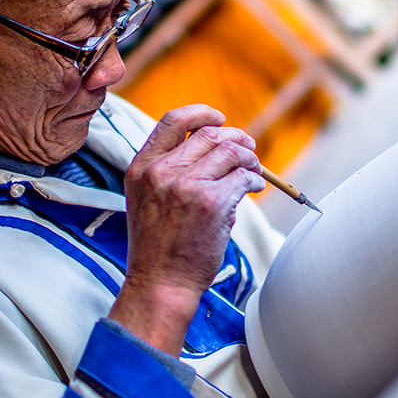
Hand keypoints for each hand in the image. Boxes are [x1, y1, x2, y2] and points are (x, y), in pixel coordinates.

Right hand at [107, 104, 263, 354]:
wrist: (160, 284)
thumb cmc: (158, 247)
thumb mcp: (147, 199)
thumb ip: (169, 170)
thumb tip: (214, 148)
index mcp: (142, 167)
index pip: (172, 120)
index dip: (201, 112)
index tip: (219, 118)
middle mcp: (161, 171)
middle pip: (209, 134)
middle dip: (236, 137)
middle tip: (249, 148)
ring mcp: (186, 185)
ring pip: (231, 151)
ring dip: (250, 158)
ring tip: (255, 170)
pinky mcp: (211, 202)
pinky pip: (244, 177)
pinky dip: (255, 179)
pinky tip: (255, 187)